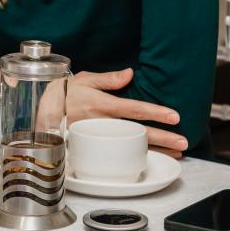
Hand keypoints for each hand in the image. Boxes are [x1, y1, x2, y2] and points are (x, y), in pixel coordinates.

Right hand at [68, 69, 187, 158]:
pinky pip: (119, 155)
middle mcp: (102, 122)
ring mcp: (98, 138)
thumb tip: (129, 73)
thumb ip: (109, 78)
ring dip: (155, 150)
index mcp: (101, 103)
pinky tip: (152, 157)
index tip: (173, 115)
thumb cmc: (67, 93)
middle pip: (137, 132)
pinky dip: (137, 157)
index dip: (154, 112)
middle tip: (183, 140)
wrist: (46, 111)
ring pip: (131, 146)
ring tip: (176, 151)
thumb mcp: (86, 79)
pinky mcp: (94, 148)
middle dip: (162, 137)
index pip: (133, 108)